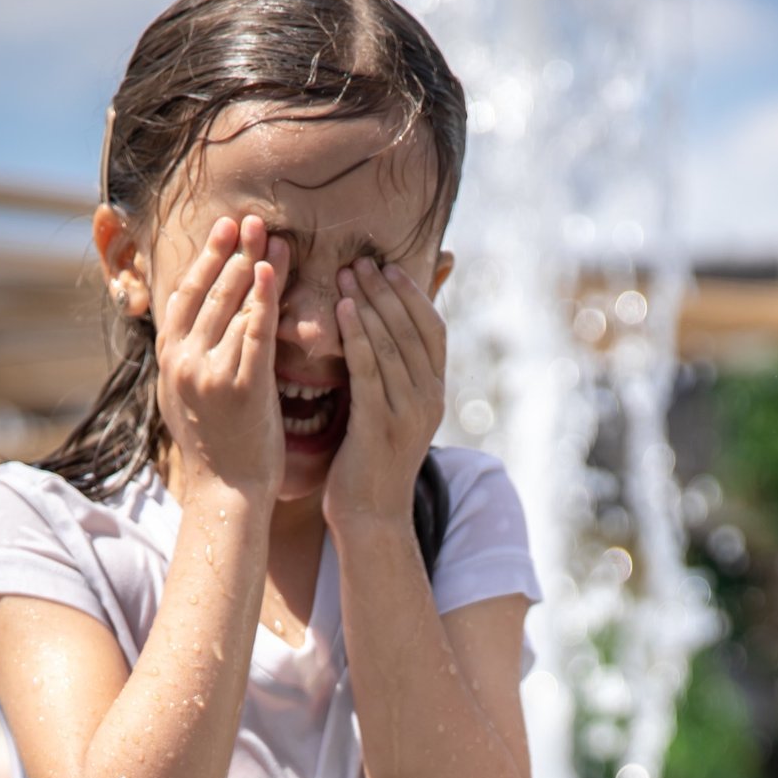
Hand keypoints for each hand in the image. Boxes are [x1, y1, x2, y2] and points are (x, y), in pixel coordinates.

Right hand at [155, 215, 287, 496]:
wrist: (226, 493)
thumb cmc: (216, 447)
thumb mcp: (186, 397)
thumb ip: (188, 358)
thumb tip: (192, 326)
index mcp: (170, 359)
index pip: (185, 294)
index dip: (205, 258)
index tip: (225, 230)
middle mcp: (184, 360)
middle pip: (209, 291)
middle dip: (233, 251)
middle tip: (252, 220)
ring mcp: (210, 372)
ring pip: (233, 305)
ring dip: (255, 265)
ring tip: (273, 236)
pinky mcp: (242, 387)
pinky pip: (255, 333)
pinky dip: (265, 299)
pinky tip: (276, 271)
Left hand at [324, 258, 444, 523]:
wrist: (371, 518)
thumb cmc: (371, 463)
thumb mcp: (391, 413)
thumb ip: (391, 375)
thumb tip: (384, 335)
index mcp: (435, 393)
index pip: (433, 330)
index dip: (414, 295)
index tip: (389, 267)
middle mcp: (429, 400)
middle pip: (412, 330)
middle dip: (387, 291)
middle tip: (362, 260)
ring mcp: (408, 413)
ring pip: (392, 345)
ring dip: (369, 304)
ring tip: (347, 274)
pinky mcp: (380, 426)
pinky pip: (370, 370)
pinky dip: (358, 336)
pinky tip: (342, 311)